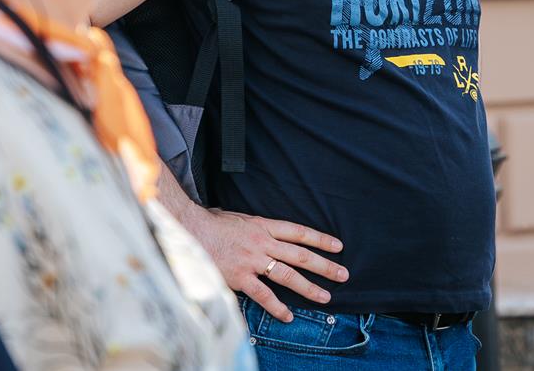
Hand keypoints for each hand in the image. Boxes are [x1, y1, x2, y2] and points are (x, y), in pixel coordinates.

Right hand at [183, 207, 348, 322]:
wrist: (190, 230)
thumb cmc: (213, 223)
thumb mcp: (241, 218)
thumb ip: (257, 227)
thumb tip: (266, 230)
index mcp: (264, 226)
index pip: (299, 232)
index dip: (320, 240)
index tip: (338, 246)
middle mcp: (263, 243)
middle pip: (301, 255)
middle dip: (324, 265)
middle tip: (343, 274)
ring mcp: (253, 261)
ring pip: (288, 275)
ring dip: (309, 287)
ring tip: (325, 297)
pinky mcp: (241, 277)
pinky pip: (264, 295)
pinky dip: (277, 306)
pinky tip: (289, 315)